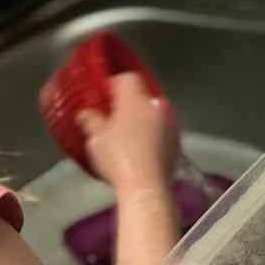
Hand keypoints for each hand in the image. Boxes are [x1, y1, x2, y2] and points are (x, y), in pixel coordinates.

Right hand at [76, 73, 179, 192]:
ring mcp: (171, 125)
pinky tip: (142, 150)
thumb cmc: (118, 156)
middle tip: (113, 117)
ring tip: (128, 135)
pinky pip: (162, 133)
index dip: (115, 84)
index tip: (104, 96)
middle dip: (129, 104)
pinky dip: (153, 136)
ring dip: (143, 120)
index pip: (128, 78)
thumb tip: (87, 113)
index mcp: (136, 99)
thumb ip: (90, 119)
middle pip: (143, 97)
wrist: (147, 186)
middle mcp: (158, 107)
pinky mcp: (178, 144)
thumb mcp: (96, 137)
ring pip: (154, 115)